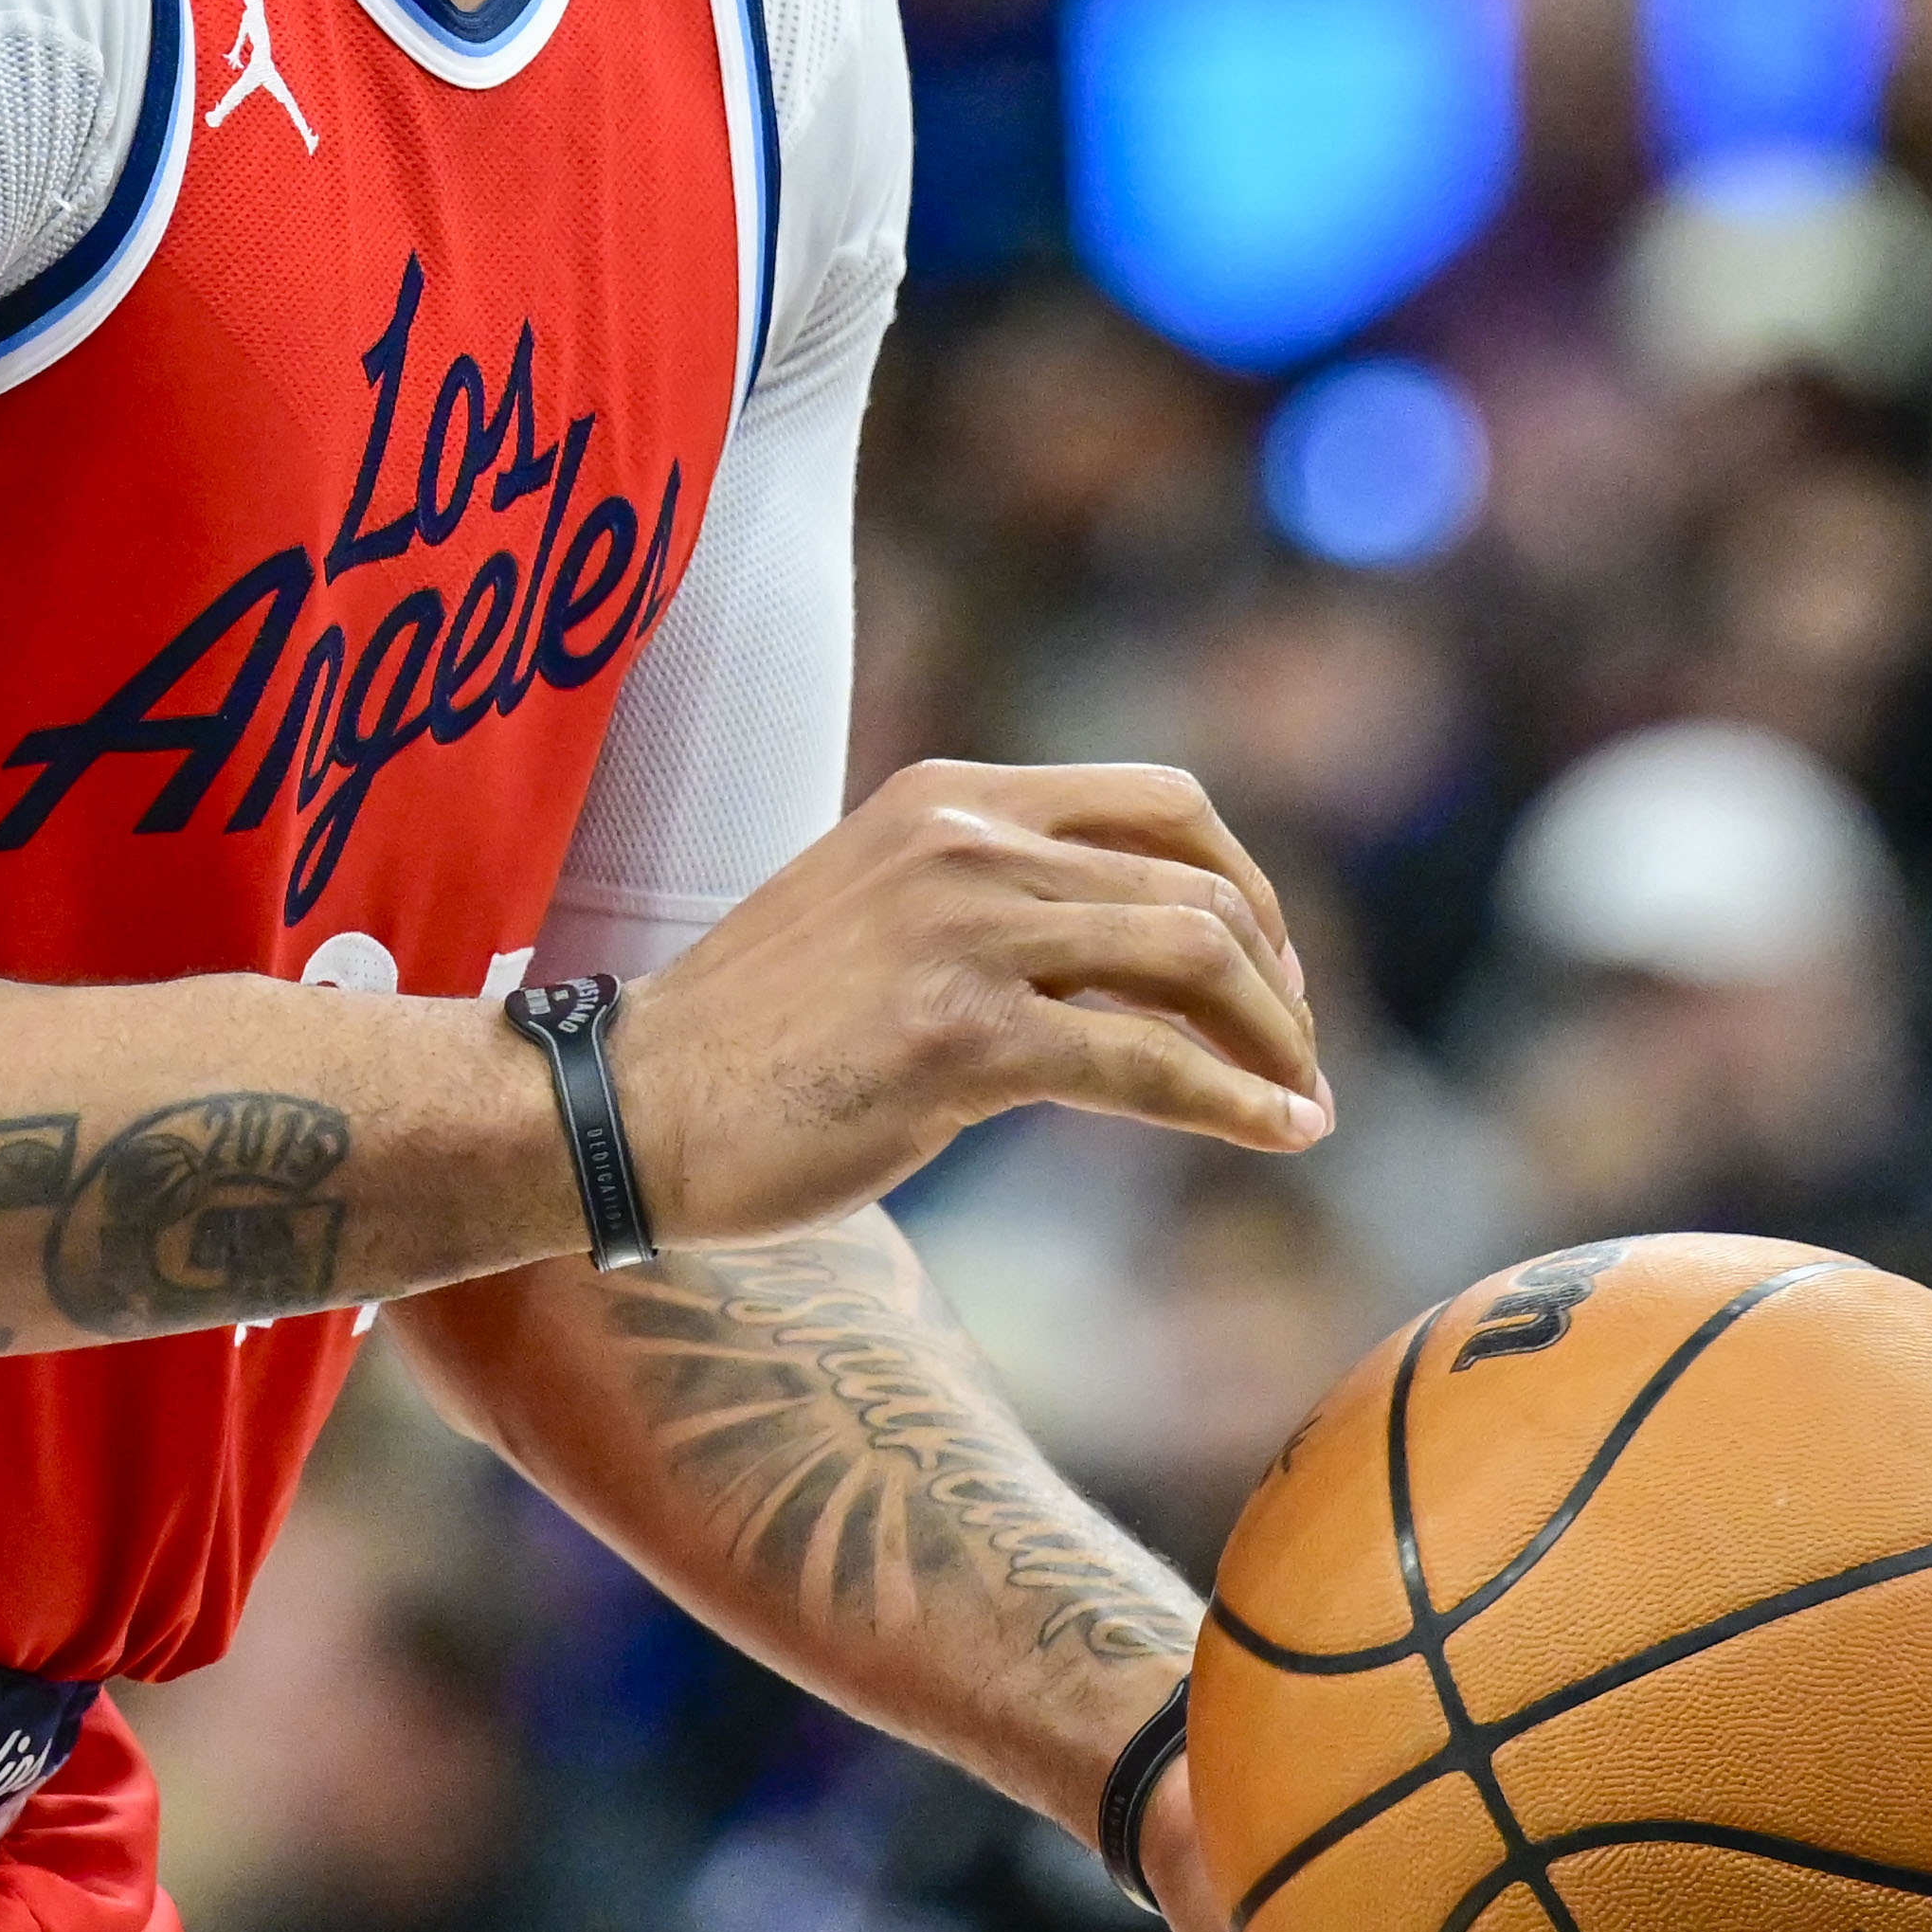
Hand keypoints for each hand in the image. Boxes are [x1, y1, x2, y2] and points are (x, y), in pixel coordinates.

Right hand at [617, 760, 1328, 1243]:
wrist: (629, 1105)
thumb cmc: (749, 1038)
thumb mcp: (878, 914)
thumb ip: (987, 906)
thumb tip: (1122, 970)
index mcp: (947, 795)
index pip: (1161, 801)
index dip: (1245, 885)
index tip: (1269, 972)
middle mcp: (964, 838)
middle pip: (1197, 881)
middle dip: (1276, 979)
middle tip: (1296, 1058)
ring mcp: (961, 929)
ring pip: (1193, 957)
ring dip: (1275, 1040)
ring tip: (1302, 1103)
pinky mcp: (958, 1035)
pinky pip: (1148, 1064)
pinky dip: (1236, 1104)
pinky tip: (1279, 1137)